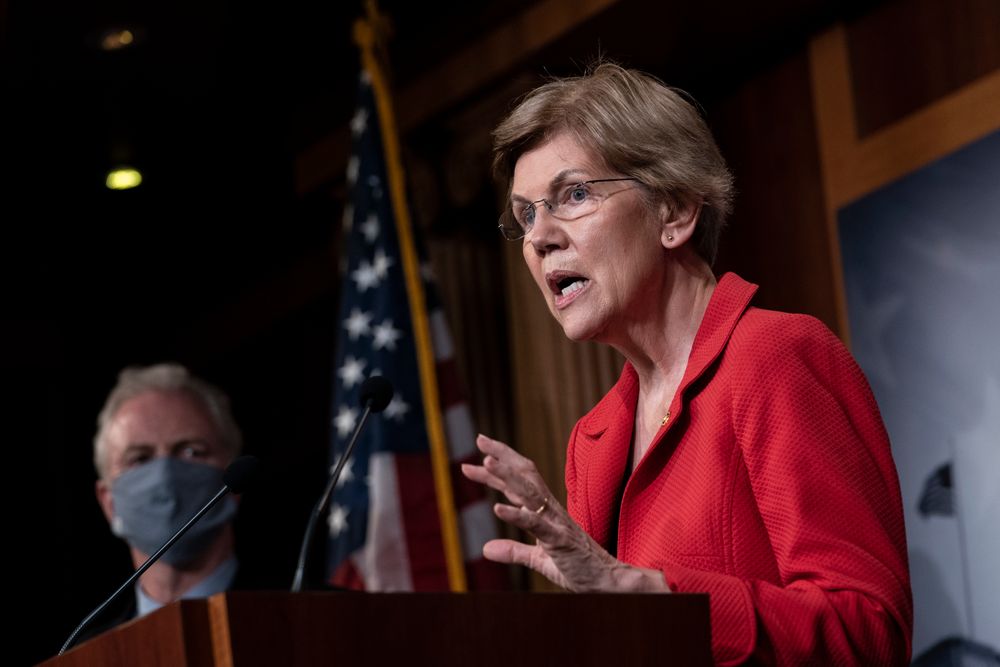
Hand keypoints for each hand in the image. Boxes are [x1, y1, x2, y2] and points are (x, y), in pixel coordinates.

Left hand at [461, 434, 668, 592]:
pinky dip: (517, 515)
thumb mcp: (539, 560)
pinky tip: (498, 508)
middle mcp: (551, 510)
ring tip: (486, 463)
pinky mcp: (560, 539)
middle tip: (480, 439)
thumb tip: (485, 549)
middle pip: (525, 475)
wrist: (608, 583)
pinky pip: (537, 524)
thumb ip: (514, 551)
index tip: (471, 462)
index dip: (496, 471)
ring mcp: (556, 522)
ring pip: (530, 492)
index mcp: (545, 511)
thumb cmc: (578, 567)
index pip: (519, 483)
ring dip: (507, 476)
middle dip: (502, 457)